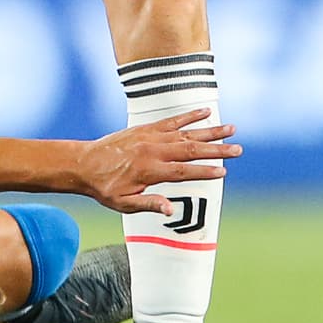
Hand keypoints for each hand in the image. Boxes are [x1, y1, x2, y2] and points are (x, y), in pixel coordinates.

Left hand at [79, 111, 239, 214]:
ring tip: (231, 128)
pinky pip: (172, 121)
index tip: (224, 172)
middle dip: (217, 150)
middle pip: (191, 149)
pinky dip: (189, 116)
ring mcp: (151, 137)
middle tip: (238, 150)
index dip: (204, 172)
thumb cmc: (105, 188)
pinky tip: (205, 112)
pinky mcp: (147, 129)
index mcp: (149, 170)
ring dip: (210, 131)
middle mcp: (153, 150)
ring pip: (186, 133)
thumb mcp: (124, 203)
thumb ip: (148, 204)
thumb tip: (170, 210)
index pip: (183, 171)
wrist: (84, 163)